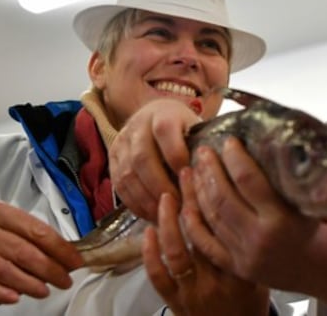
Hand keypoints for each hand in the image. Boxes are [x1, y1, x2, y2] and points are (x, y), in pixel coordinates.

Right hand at [0, 201, 82, 304]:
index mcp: (0, 212)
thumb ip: (28, 232)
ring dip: (28, 283)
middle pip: (22, 251)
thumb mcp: (3, 218)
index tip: (75, 261)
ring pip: (3, 269)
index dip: (60, 248)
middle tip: (64, 280)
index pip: (37, 231)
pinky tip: (15, 297)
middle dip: (49, 269)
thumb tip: (62, 253)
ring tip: (45, 290)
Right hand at [109, 99, 201, 220]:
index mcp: (163, 113)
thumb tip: (213, 174)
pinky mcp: (112, 159)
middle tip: (178, 204)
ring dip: (146, 198)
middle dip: (161, 185)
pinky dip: (134, 203)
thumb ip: (201, 147)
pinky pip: (119, 185)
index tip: (190, 178)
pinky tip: (150, 214)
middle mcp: (138, 124)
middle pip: (142, 157)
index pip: (165, 130)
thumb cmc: (185, 129)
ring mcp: (121, 142)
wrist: (156, 117)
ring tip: (165, 213)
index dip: (176, 156)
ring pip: (127, 174)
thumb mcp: (196, 130)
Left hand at [143, 185, 269, 315]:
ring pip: (177, 251)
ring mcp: (192, 292)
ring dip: (170, 221)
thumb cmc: (251, 301)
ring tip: (168, 196)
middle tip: (189, 173)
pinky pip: (158, 275)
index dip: (220, 198)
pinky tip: (149, 230)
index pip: (228, 228)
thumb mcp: (261, 273)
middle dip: (193, 200)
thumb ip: (251, 244)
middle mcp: (216, 281)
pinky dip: (150, 253)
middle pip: (202, 234)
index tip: (215, 173)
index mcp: (242, 271)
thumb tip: (245, 200)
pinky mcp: (174, 301)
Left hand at [181, 141, 326, 308]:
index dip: (234, 157)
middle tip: (203, 151)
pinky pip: (207, 243)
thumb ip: (291, 180)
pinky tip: (187, 205)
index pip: (248, 179)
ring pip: (211, 217)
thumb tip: (269, 145)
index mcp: (282, 220)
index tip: (229, 142)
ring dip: (198, 190)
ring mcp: (246, 255)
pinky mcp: (238, 267)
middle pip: (223, 196)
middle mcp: (260, 238)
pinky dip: (194, 223)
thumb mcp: (315, 202)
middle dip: (210, 170)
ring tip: (194, 170)